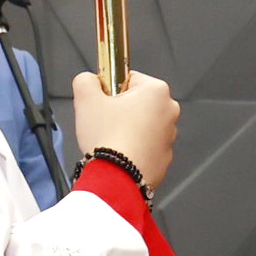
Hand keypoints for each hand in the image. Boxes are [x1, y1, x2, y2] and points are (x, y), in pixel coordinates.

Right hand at [73, 70, 179, 190]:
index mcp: (157, 91)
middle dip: (118, 109)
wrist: (118, 178)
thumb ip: (85, 80)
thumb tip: (88, 79)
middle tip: (103, 121)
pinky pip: (144, 144)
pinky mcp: (165, 156)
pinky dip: (132, 146)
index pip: (128, 77)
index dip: (109, 88)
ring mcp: (169, 135)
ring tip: (110, 139)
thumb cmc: (108, 138)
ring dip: (125, 128)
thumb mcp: (86, 99)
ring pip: (140, 124)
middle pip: (135, 101)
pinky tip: (119, 152)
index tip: (101, 101)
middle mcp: (169, 111)